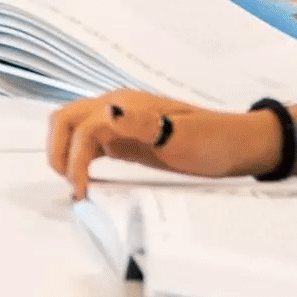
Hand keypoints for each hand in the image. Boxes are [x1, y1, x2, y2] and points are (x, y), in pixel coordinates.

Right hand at [48, 90, 278, 197]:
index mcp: (127, 106)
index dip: (74, 159)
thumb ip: (143, 125)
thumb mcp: (184, 137)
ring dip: (64, 153)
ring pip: (73, 128)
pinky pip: (90, 142)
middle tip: (71, 186)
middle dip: (58, 152)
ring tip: (75, 185)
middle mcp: (117, 108)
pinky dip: (79, 158)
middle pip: (65, 120)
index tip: (82, 191)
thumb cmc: (214, 142)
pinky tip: (86, 179)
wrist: (238, 144)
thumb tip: (107, 114)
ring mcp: (120, 121)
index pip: (82, 126)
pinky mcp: (126, 137)